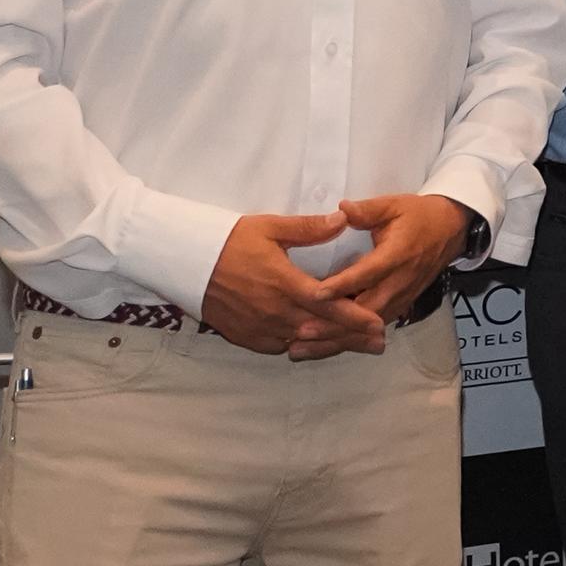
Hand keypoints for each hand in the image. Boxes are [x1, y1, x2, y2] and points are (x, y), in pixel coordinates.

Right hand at [198, 211, 381, 358]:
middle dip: (352, 337)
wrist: (184, 262)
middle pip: (322, 330)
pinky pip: (280, 346)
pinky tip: (317, 344)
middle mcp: (275, 311)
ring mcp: (260, 327)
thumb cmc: (228, 241)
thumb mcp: (269, 228)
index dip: (357, 318)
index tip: (380, 325)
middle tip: (379, 342)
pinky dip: (301, 345)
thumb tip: (343, 219)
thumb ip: (308, 228)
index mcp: (285, 284)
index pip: (330, 306)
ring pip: (303, 341)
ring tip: (358, 346)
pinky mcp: (246, 336)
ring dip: (330, 344)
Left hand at [308, 194, 471, 356]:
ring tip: (305, 346)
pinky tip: (324, 345)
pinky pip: (374, 326)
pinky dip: (349, 338)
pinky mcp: (401, 306)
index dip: (343, 284)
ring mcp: (402, 297)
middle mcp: (401, 281)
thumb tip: (341, 208)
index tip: (316, 294)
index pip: (369, 272)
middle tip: (302, 330)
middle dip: (335, 322)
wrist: (451, 230)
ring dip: (338, 337)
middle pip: (367, 308)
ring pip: (369, 324)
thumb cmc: (417, 215)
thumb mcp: (393, 205)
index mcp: (398, 254)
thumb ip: (367, 210)